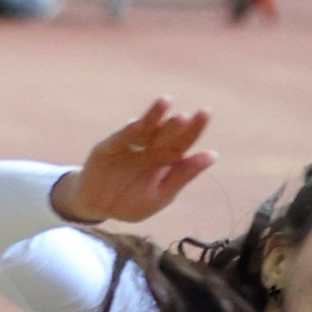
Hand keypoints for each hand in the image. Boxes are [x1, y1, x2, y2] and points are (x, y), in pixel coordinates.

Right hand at [54, 98, 213, 225]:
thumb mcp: (161, 194)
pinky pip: (120, 139)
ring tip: (164, 102)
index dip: (195, 127)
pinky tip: (137, 124)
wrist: (99, 208)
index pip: (184, 140)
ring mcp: (129, 146)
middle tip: (184, 117)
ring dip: (153, 116)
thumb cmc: (133, 201)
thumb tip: (213, 155)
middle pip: (165, 133)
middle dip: (174, 124)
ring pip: (144, 128)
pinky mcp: (108, 148)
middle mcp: (150, 147)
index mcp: (166, 158)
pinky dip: (128, 132)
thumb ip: (184, 174)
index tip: (206, 112)